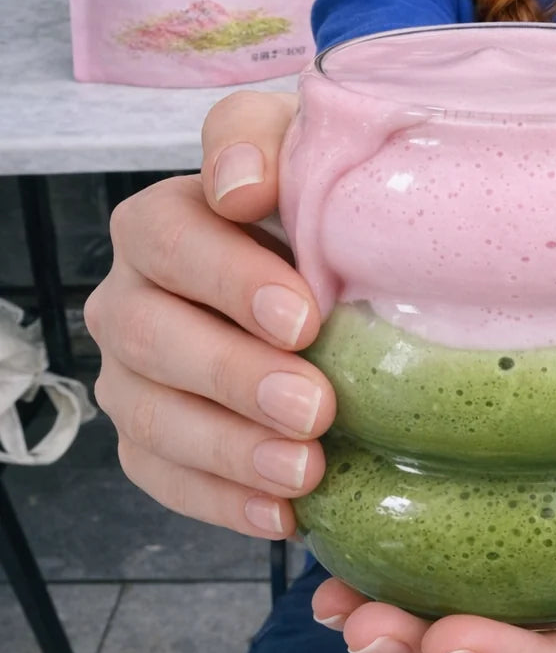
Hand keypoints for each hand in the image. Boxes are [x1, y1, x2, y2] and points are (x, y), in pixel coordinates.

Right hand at [85, 91, 335, 538]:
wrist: (325, 264)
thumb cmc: (315, 198)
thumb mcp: (300, 144)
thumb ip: (262, 140)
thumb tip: (240, 185)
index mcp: (163, 219)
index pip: (168, 240)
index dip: (228, 280)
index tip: (303, 318)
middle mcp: (133, 294)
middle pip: (152, 338)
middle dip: (234, 377)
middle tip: (316, 407)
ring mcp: (134, 371)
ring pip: (152, 417)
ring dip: (229, 449)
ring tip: (306, 469)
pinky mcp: (151, 435)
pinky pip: (164, 478)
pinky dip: (223, 500)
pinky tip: (283, 512)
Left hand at [309, 484, 555, 652]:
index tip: (451, 640)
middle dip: (422, 650)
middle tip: (363, 626)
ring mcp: (526, 588)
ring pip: (450, 618)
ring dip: (389, 617)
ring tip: (330, 602)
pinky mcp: (493, 547)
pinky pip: (436, 567)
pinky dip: (384, 567)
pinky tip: (336, 557)